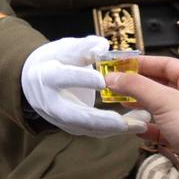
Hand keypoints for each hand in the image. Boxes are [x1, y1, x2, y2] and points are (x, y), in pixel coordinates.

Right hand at [20, 34, 139, 136]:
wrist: (36, 79)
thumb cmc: (57, 59)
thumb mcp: (67, 47)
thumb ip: (85, 46)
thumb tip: (102, 48)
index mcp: (46, 75)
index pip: (62, 77)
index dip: (81, 79)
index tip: (102, 80)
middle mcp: (49, 101)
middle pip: (73, 114)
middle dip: (101, 119)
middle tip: (126, 120)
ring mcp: (58, 117)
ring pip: (86, 127)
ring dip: (115, 128)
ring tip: (143, 123)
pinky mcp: (70, 126)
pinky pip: (93, 131)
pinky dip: (115, 130)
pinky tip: (137, 125)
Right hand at [103, 55, 178, 158]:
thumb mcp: (164, 100)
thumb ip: (136, 86)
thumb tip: (112, 77)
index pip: (165, 64)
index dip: (143, 63)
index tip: (121, 65)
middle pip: (160, 85)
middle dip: (137, 85)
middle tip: (116, 84)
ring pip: (159, 106)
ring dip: (140, 105)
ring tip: (122, 103)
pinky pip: (161, 127)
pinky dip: (147, 127)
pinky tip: (135, 128)